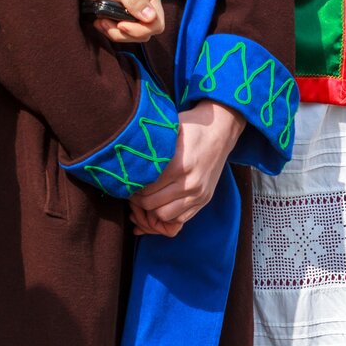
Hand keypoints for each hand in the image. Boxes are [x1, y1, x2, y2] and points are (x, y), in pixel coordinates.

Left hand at [68, 0, 165, 44]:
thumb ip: (133, 0)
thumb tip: (151, 17)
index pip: (157, 23)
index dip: (140, 29)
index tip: (121, 25)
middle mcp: (146, 1)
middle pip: (147, 32)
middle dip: (126, 33)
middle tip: (105, 24)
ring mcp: (136, 9)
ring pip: (135, 35)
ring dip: (117, 33)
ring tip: (100, 22)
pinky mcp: (125, 15)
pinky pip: (124, 32)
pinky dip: (112, 31)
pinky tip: (100, 23)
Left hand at [129, 99, 244, 230]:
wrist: (221, 130)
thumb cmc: (190, 127)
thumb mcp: (168, 131)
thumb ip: (150, 149)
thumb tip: (124, 161)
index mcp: (180, 166)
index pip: (146, 189)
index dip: (131, 188)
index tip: (126, 183)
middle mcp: (191, 183)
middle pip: (152, 205)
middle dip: (138, 201)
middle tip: (131, 192)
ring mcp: (199, 194)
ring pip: (165, 216)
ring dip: (151, 210)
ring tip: (145, 198)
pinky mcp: (204, 199)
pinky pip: (181, 219)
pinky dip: (167, 215)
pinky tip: (160, 204)